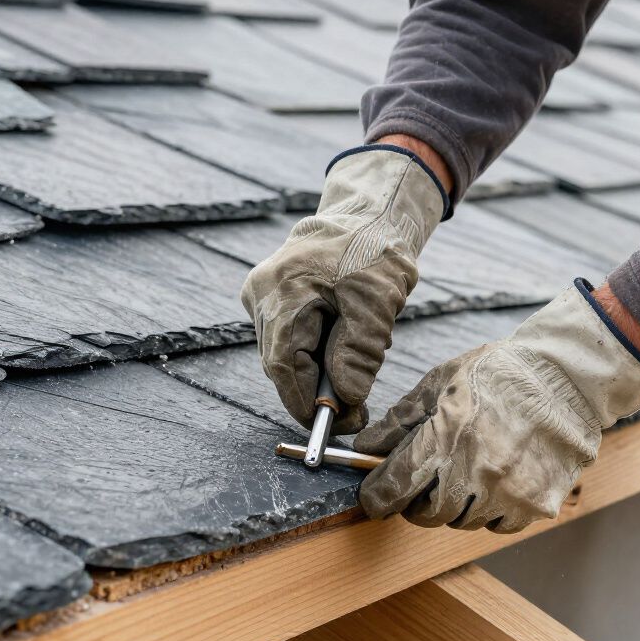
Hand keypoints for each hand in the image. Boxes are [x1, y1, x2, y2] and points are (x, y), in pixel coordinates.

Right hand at [241, 146, 445, 432]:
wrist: (368, 215)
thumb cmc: (375, 251)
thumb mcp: (377, 303)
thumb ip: (359, 353)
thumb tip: (347, 400)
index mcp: (283, 290)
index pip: (283, 364)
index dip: (305, 402)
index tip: (334, 426)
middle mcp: (262, 292)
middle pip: (280, 361)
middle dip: (316, 392)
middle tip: (355, 413)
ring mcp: (262, 293)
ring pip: (284, 352)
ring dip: (317, 373)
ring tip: (355, 379)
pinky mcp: (272, 296)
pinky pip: (289, 337)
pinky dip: (314, 353)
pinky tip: (342, 349)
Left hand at [356, 283, 639, 531]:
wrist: (567, 378)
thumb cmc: (501, 374)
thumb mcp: (441, 383)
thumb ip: (401, 420)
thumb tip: (367, 448)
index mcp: (448, 434)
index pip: (397, 484)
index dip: (378, 495)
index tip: (374, 496)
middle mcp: (478, 470)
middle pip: (427, 513)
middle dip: (417, 501)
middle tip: (424, 481)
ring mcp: (510, 492)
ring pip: (462, 522)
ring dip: (455, 504)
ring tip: (468, 471)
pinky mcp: (537, 505)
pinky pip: (497, 524)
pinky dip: (489, 510)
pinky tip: (496, 480)